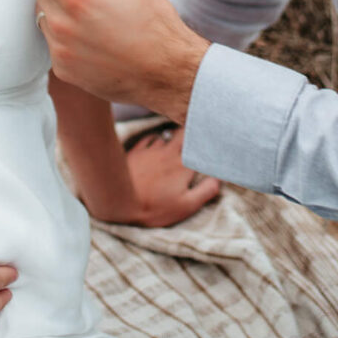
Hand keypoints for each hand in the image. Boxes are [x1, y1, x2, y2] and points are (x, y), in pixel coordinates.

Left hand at [22, 0, 209, 123]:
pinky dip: (67, 34)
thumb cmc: (151, 18)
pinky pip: (53, 40)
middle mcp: (60, 24)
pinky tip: (96, 38)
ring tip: (96, 16)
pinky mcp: (62, 69)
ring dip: (61, 7)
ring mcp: (59, 49)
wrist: (166, 71)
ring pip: (44, 14)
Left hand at [90, 125, 219, 226]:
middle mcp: (169, 153)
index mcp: (184, 165)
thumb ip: (206, 190)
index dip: (207, 139)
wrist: (119, 200)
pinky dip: (155, 139)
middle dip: (191, 131)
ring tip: (177, 139)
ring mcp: (151, 151)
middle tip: (196, 131)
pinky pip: (149, 139)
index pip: (200, 145)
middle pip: (184, 133)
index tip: (213, 136)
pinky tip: (155, 141)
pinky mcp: (136, 152)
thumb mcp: (186, 206)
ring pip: (166, 137)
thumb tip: (218, 178)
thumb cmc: (154, 207)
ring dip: (173, 137)